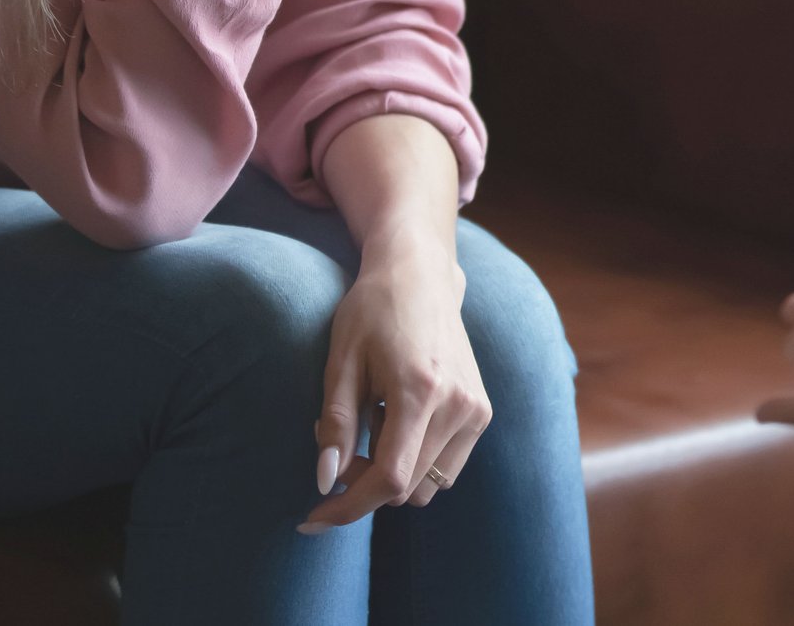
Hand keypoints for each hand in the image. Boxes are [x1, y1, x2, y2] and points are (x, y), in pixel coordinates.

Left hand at [299, 247, 491, 533]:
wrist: (421, 274)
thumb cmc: (373, 310)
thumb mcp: (341, 362)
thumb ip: (335, 425)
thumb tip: (325, 482)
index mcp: (421, 391)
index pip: (389, 478)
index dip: (348, 507)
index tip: (312, 519)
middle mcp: (459, 405)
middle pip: (407, 488)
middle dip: (363, 483)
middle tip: (339, 444)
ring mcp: (476, 409)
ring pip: (428, 485)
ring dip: (394, 474)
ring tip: (375, 423)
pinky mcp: (482, 410)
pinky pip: (446, 466)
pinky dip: (416, 460)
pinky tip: (400, 420)